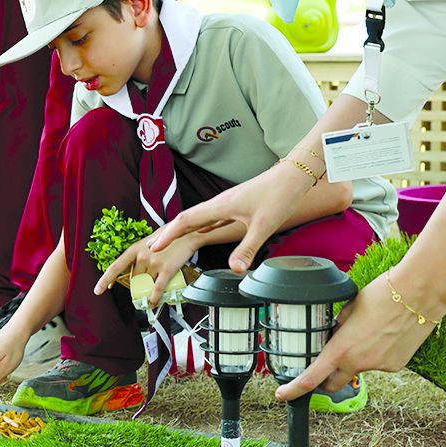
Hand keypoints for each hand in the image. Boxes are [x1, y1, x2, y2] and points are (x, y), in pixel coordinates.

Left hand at [93, 233, 198, 308]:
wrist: (187, 234)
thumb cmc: (168, 238)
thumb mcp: (148, 244)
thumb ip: (140, 257)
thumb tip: (134, 273)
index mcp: (134, 249)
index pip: (115, 267)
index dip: (105, 280)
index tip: (98, 290)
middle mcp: (142, 256)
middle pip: (134, 280)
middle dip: (138, 286)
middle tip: (142, 289)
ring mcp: (154, 263)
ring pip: (146, 285)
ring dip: (147, 292)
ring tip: (150, 297)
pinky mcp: (167, 269)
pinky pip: (157, 288)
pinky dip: (154, 298)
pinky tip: (153, 303)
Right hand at [146, 163, 309, 273]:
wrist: (293, 175)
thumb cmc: (278, 196)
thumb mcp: (263, 226)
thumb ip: (247, 249)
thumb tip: (235, 270)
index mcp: (220, 206)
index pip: (186, 221)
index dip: (169, 235)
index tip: (154, 247)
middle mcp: (219, 203)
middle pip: (186, 218)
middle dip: (169, 232)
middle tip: (153, 246)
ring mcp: (226, 203)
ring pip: (197, 217)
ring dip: (181, 229)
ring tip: (170, 240)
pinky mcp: (235, 205)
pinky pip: (209, 217)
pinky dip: (198, 226)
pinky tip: (199, 231)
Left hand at [273, 265, 443, 400]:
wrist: (419, 294)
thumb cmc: (381, 295)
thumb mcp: (347, 309)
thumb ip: (336, 327)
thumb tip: (333, 334)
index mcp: (340, 349)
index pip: (311, 378)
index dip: (293, 389)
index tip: (282, 394)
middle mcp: (359, 363)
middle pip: (333, 383)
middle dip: (325, 379)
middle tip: (323, 366)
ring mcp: (379, 367)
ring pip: (359, 369)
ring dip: (356, 359)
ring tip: (369, 331)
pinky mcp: (396, 366)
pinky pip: (379, 363)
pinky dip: (377, 354)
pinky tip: (386, 333)